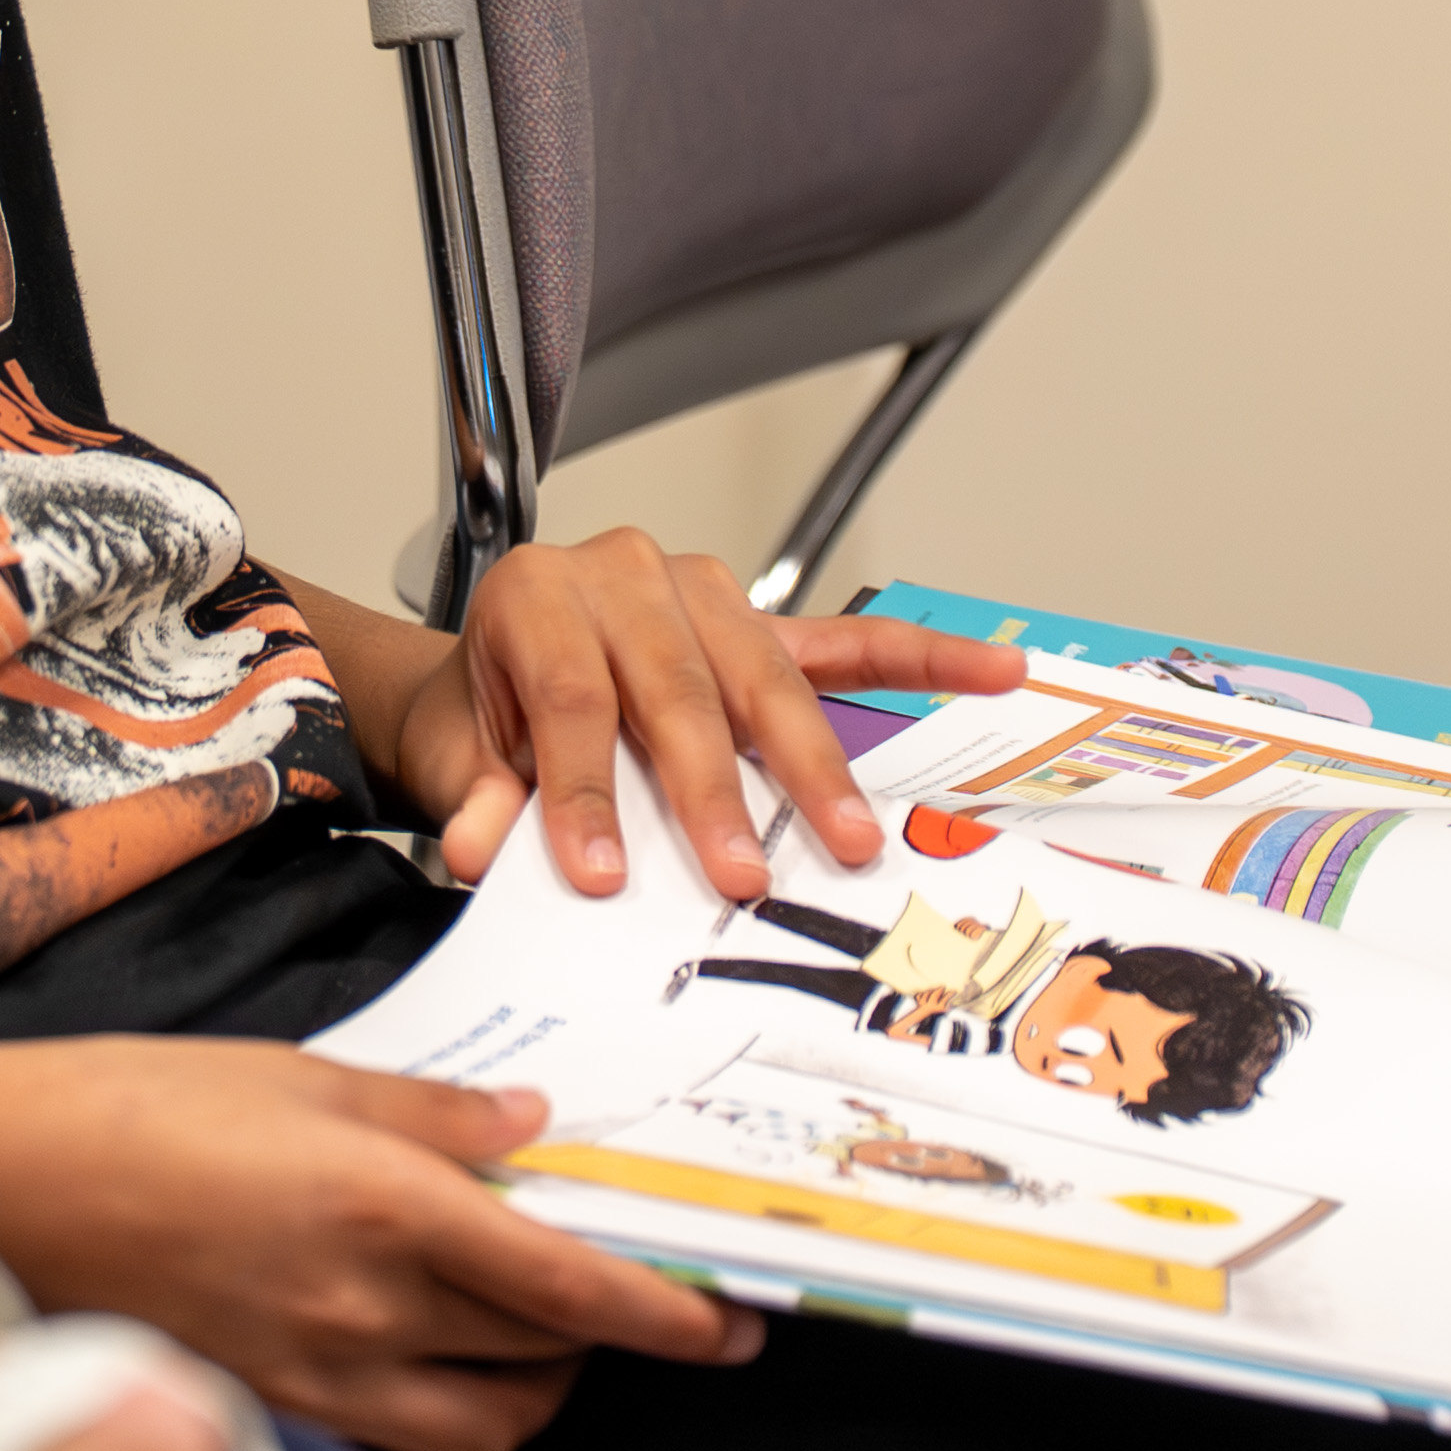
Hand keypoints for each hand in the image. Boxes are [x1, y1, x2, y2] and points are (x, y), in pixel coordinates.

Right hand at [0, 1037, 758, 1450]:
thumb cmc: (132, 1107)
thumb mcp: (297, 1077)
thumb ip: (429, 1115)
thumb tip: (532, 1132)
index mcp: (385, 1212)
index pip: (571, 1289)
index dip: (668, 1318)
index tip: (733, 1326)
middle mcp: (364, 1313)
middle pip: (542, 1360)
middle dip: (602, 1339)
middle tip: (618, 1295)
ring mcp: (315, 1383)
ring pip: (485, 1423)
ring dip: (533, 1389)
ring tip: (532, 1334)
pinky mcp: (270, 1418)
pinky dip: (450, 1436)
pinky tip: (440, 1385)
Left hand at [394, 539, 1016, 901]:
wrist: (493, 681)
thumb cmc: (488, 720)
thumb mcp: (457, 758)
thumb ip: (476, 800)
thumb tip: (482, 848)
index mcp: (538, 596)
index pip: (574, 699)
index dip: (585, 792)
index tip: (604, 876)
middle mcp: (621, 574)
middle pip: (679, 687)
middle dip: (711, 791)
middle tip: (739, 875)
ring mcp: (700, 589)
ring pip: (764, 677)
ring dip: (812, 762)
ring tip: (846, 837)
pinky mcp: (758, 621)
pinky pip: (845, 640)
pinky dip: (921, 657)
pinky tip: (993, 669)